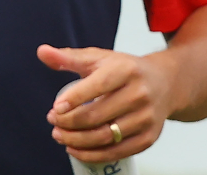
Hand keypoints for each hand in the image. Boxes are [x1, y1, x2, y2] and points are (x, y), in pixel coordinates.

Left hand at [40, 43, 179, 163]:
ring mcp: (146, 118)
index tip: (55, 108)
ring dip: (77, 140)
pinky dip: (93, 155)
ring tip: (59, 135)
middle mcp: (139, 94)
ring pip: (106, 136)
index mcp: (125, 70)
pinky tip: (75, 149)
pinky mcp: (149, 137)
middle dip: (69, 122)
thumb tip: (42, 52)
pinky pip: (118, 151)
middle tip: (53, 121)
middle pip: (98, 115)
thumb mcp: (98, 57)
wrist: (164, 84)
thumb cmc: (124, 70)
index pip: (97, 86)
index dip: (73, 99)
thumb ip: (68, 57)